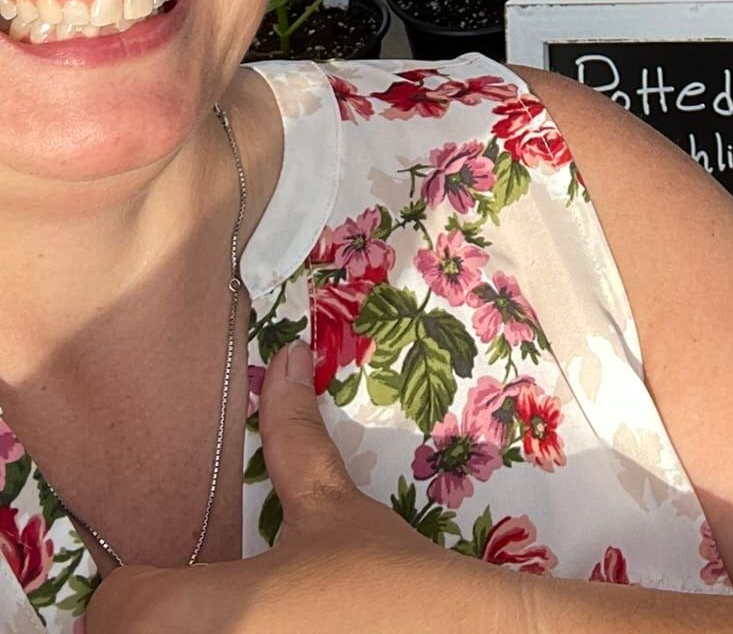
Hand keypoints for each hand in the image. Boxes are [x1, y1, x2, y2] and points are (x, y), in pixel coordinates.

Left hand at [87, 343, 520, 633]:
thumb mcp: (332, 506)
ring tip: (243, 607)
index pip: (116, 604)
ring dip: (191, 623)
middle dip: (157, 609)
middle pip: (130, 630)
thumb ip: (293, 439)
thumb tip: (287, 356)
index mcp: (209, 610)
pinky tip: (271, 625)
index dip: (134, 585)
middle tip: (201, 592)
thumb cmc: (386, 579)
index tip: (162, 571)